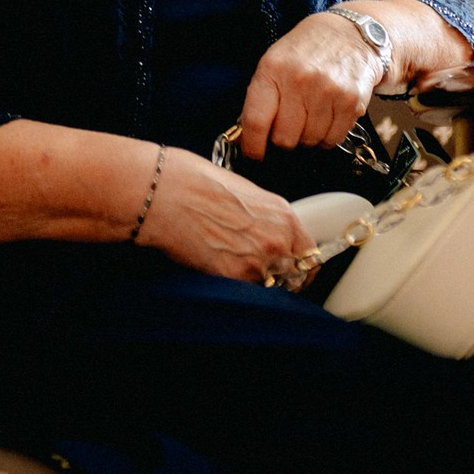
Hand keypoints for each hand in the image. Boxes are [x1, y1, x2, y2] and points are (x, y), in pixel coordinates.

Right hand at [135, 147, 311, 284]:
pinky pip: (243, 292)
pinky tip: (215, 268)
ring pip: (269, 288)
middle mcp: (277, 240)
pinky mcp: (233, 278)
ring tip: (229, 266)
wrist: (163, 192)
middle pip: (293, 276)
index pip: (310, 254)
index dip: (301, 265)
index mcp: (282, 214)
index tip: (293, 271)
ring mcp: (257, 262)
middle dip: (279, 277)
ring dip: (255, 283)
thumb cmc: (192, 181)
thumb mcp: (241, 189)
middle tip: (257, 271)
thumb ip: (261, 215)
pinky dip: (232, 286)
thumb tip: (262, 229)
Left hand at [236, 11, 382, 160]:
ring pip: (309, 141)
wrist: (350, 34)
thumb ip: (261, 96)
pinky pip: (333, 139)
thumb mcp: (274, 61)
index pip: (256, 120)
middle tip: (287, 128)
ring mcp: (328, 93)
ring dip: (307, 137)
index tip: (254, 154)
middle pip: (284, 138)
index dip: (252, 145)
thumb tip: (249, 136)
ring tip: (309, 116)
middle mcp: (300, 81)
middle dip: (282, 139)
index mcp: (273, 69)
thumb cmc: (306, 50)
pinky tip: (326, 118)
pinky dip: (327, 136)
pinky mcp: (351, 103)